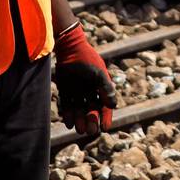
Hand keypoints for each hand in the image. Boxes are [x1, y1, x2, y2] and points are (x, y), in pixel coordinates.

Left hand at [54, 23, 116, 139]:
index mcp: (100, 88)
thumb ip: (106, 89)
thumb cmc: (87, 60)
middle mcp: (89, 92)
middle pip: (91, 111)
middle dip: (92, 121)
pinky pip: (67, 106)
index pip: (104, 106)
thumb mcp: (99, 74)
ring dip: (79, 121)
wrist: (70, 49)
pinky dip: (68, 115)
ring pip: (79, 111)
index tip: (106, 128)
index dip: (106, 117)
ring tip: (79, 129)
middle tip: (91, 130)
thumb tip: (113, 105)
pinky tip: (69, 122)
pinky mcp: (65, 91)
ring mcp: (77, 92)